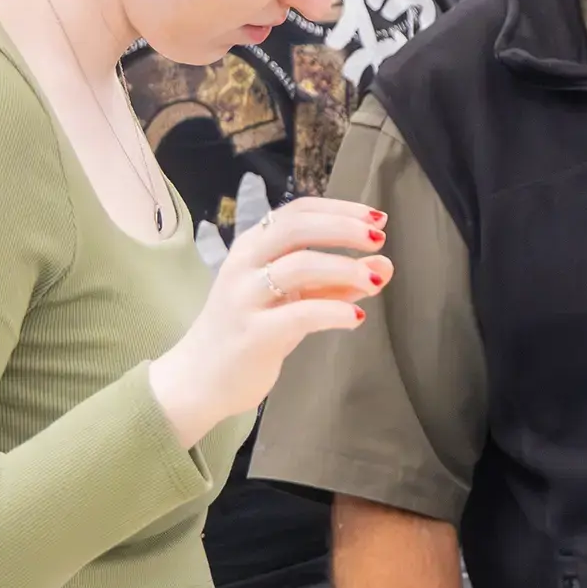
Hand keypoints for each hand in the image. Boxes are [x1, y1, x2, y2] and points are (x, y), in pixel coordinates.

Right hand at [147, 197, 387, 436]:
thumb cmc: (252, 330)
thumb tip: (385, 265)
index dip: (339, 209)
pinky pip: (299, 314)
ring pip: (298, 266)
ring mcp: (244, 298)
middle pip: (295, 228)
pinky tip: (356, 318)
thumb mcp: (296, 300)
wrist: (201, 378)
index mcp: (253, 247)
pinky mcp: (252, 334)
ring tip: (375, 281)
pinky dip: (333, 312)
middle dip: (342, 228)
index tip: (377, 217)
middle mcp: (244, 264)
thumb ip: (337, 283)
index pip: (297, 212)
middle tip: (378, 238)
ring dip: (344, 268)